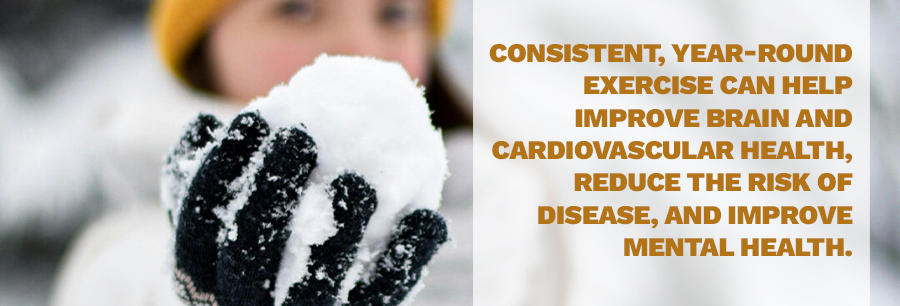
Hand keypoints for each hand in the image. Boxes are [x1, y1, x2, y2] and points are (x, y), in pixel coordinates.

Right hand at [162, 112, 447, 305]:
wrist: (295, 302)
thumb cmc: (256, 245)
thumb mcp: (223, 218)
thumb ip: (215, 179)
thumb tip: (207, 125)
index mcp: (202, 277)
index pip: (197, 226)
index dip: (217, 171)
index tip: (251, 117)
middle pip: (246, 255)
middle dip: (270, 190)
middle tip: (300, 136)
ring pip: (313, 289)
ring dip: (338, 230)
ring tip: (357, 180)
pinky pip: (380, 298)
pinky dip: (406, 258)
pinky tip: (427, 218)